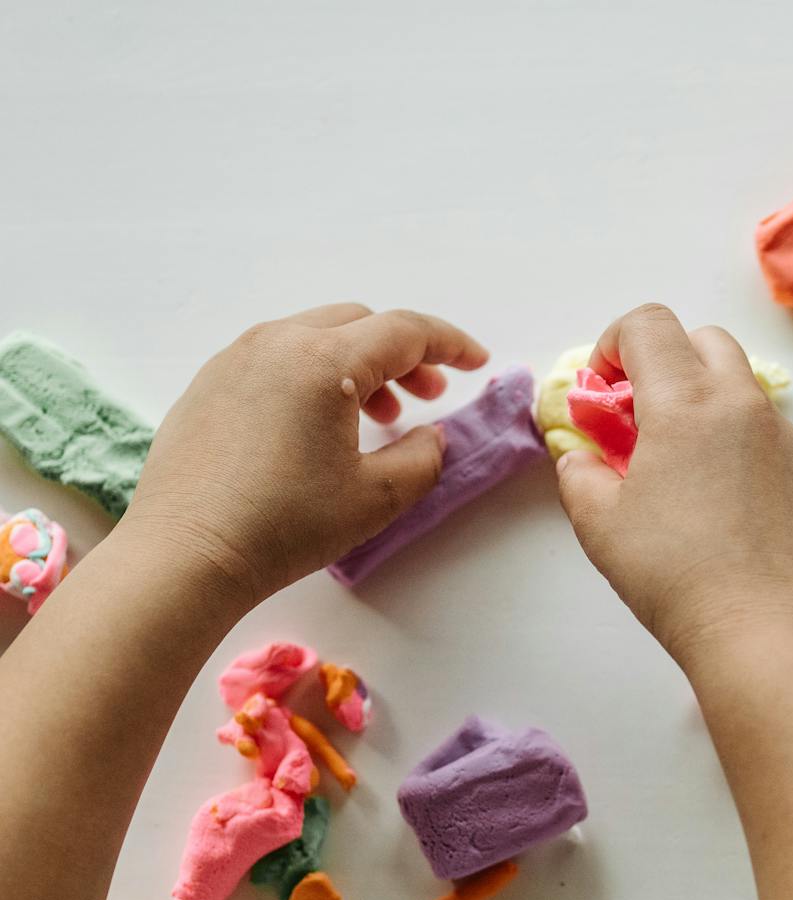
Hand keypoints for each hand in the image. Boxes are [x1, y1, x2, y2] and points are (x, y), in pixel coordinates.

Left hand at [127, 304, 487, 601]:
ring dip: (358, 364)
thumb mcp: (376, 497)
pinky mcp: (208, 384)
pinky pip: (277, 358)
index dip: (450, 343)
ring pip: (315, 336)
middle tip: (430, 394)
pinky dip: (314, 374)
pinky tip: (320, 424)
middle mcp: (277, 343)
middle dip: (403, 353)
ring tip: (378, 414)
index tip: (477, 362)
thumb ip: (423, 456)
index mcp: (324, 361)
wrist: (185, 554)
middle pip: (359, 323)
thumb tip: (432, 435)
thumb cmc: (285, 525)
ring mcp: (235, 359)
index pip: (404, 331)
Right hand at [555, 304, 792, 660]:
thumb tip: (581, 457)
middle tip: (636, 419)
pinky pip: (763, 426)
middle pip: (701, 340)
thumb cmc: (674, 574)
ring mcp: (781, 435)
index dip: (613, 345)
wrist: (761, 626)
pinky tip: (715, 492)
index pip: (649, 325)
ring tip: (675, 459)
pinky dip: (733, 433)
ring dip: (700, 396)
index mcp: (687, 401)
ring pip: (738, 381)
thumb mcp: (599, 523)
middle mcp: (741, 404)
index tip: (601, 393)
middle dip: (662, 362)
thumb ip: (580, 473)